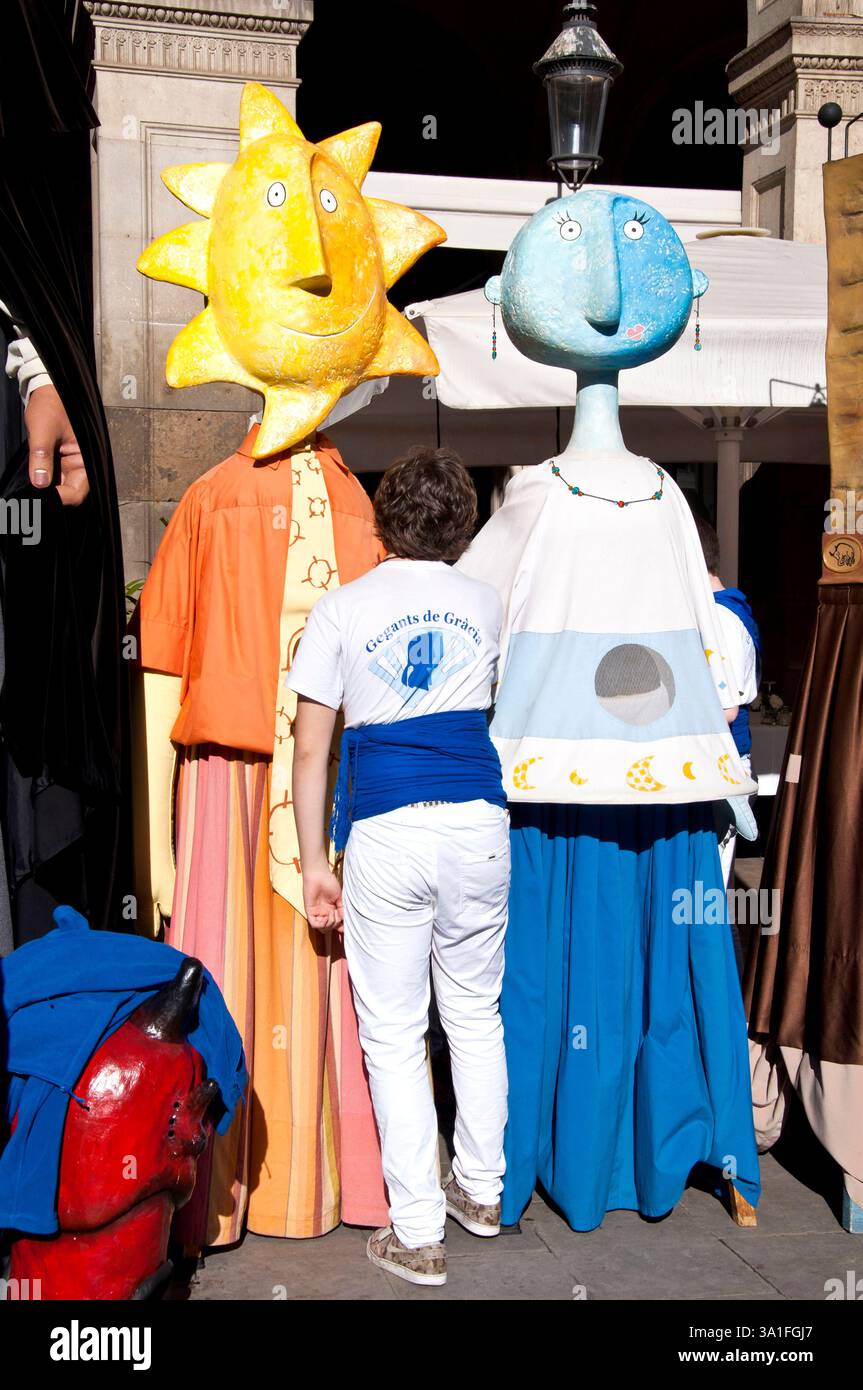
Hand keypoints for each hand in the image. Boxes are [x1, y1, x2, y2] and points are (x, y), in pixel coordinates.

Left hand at [24, 384, 89, 506]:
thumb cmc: (50, 406)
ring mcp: (68, 465)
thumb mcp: (43, 431)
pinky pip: (52, 479)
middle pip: (69, 493)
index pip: (78, 490)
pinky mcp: (58, 462)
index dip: (61, 497)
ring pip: (59, 488)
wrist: (46, 393)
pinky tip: (32, 483)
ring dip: (46, 491)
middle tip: (32, 498)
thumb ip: (42, 457)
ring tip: (30, 492)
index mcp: (85, 458)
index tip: (42, 498)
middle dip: (52, 497)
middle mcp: (79, 465)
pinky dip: (41, 482)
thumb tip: (40, 484)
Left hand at [302, 864, 343, 932]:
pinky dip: (322, 924)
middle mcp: (324, 914)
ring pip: (323, 929)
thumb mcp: (339, 898)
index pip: (335, 924)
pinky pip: (315, 925)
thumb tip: (344, 921)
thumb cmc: (329, 883)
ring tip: (333, 913)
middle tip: (338, 913)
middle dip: (336, 924)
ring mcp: (317, 913)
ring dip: (330, 924)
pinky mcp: (310, 912)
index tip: (346, 928)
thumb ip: (342, 910)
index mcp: (331, 910)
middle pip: (330, 928)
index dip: (341, 928)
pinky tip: (326, 916)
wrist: (320, 875)